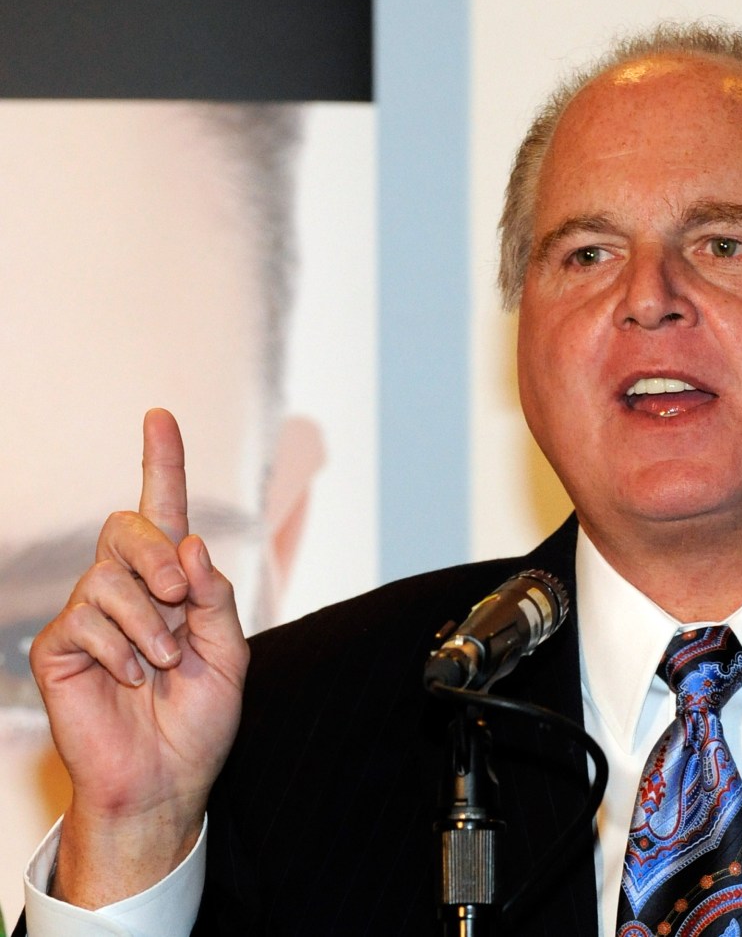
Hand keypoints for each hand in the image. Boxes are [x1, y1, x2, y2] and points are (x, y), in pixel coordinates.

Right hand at [30, 409, 248, 906]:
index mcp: (173, 581)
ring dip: (150, 622)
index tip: (161, 417)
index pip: (164, 510)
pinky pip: (86, 620)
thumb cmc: (198, 717)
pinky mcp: (58, 647)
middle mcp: (127, 588)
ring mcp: (88, 615)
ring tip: (162, 664)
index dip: (162, 462)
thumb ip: (216, 594)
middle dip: (159, 555)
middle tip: (180, 596)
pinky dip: (122, 650)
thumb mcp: (230, 651)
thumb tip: (192, 542)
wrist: (167, 778)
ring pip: (110, 576)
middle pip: (130, 527)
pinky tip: (132, 680)